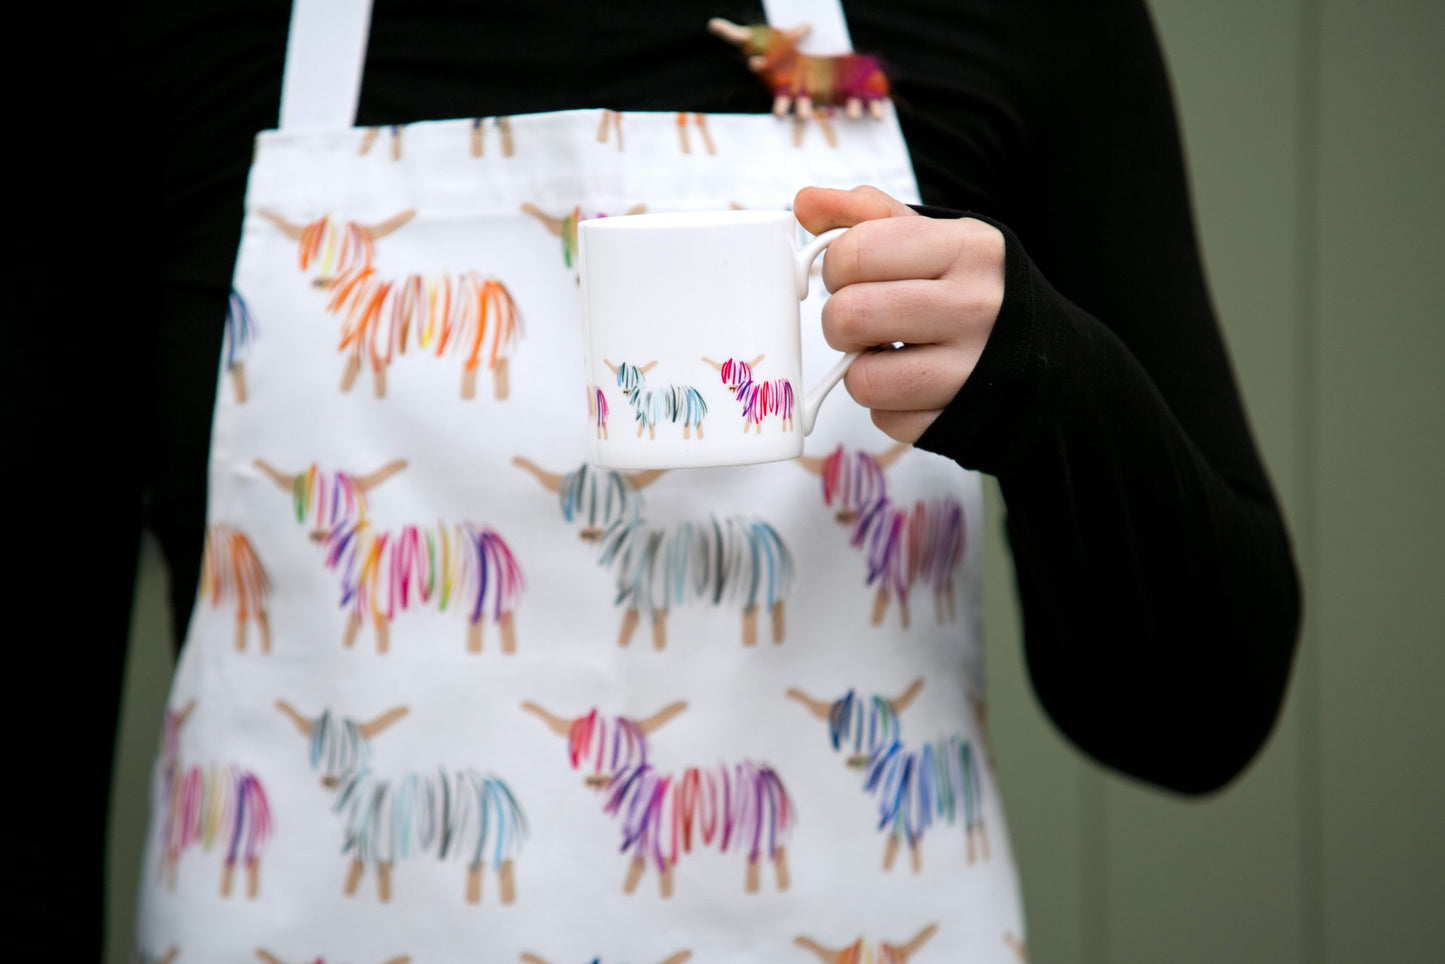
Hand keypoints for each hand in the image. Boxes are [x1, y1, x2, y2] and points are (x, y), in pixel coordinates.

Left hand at [793, 185, 1004, 442]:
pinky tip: (914, 386)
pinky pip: (884, 420)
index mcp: (968, 247)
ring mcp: (971, 370)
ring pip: (861, 379)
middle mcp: (976, 306)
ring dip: (861, 370)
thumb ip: (869, 215)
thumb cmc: (975, 291)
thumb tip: (806, 202)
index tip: (854, 275)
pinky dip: (888, 406)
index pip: (855, 252)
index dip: (836, 267)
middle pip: (848, 316)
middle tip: (865, 321)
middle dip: (840, 322)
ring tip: (890, 354)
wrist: (1050, 359)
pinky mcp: (958, 421)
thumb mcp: (939, 238)